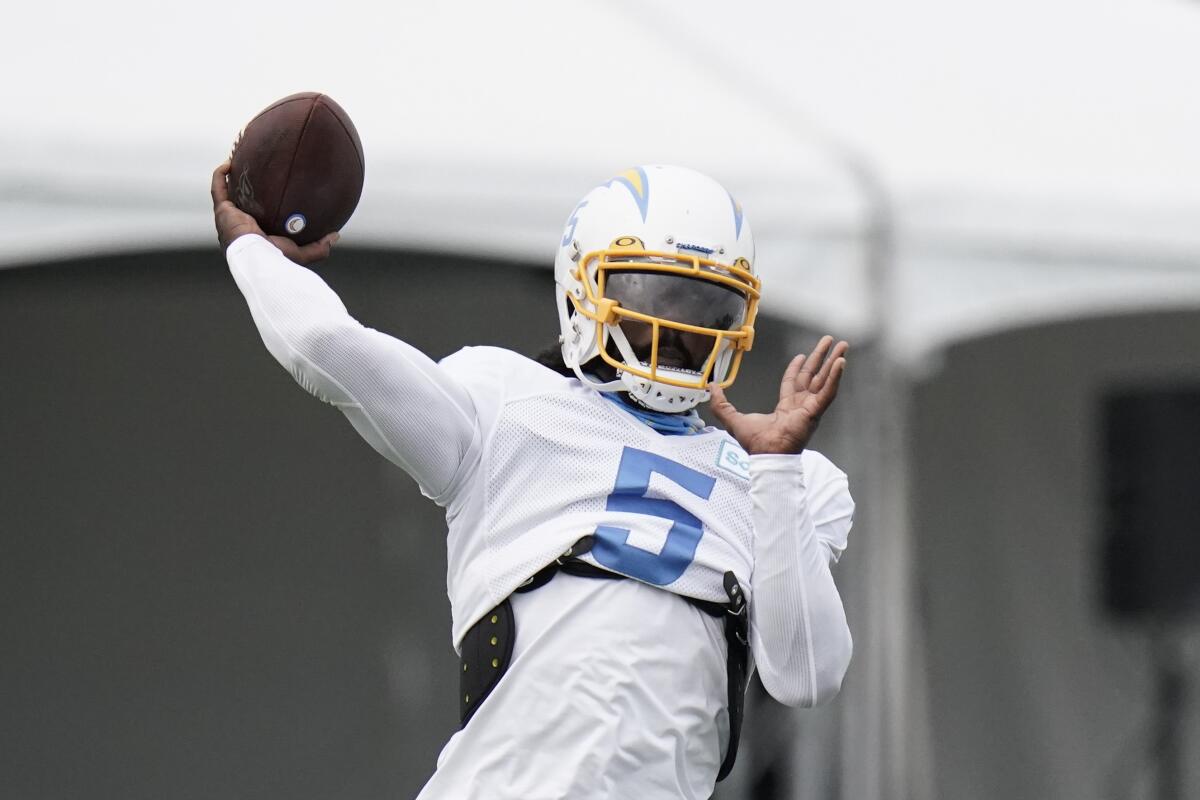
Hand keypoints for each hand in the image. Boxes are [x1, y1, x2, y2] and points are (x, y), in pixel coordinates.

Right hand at [210, 160, 337, 264]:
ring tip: (238, 163)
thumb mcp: (302, 253)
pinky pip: (218, 187)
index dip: (261, 207)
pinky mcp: (222, 210)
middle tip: (254, 174)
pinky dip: (221, 175)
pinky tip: (230, 162)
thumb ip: (319, 246)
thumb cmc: (277, 257)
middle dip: (244, 190)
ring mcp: (229, 218)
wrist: (258, 256)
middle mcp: (239, 226)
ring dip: (230, 178)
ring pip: (226, 193)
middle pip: (240, 204)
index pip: (258, 219)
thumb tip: (336, 235)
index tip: (272, 193)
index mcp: (255, 236)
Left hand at [708, 335, 847, 454]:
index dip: (797, 368)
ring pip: (824, 379)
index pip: (793, 382)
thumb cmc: (755, 443)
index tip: (802, 356)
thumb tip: (711, 387)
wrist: (767, 453)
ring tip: (843, 346)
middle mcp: (800, 405)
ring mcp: (810, 407)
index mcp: (785, 407)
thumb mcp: (732, 419)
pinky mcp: (815, 410)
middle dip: (821, 358)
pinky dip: (835, 377)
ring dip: (833, 362)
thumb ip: (721, 403)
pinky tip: (841, 362)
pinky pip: (828, 391)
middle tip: (829, 342)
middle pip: (813, 376)